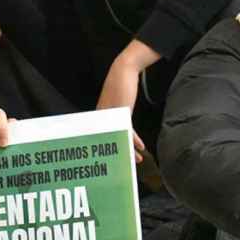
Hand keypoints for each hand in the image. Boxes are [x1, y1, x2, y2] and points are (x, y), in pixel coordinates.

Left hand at [97, 39, 159, 163]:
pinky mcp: (120, 111)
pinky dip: (134, 139)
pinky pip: (127, 129)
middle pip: (107, 142)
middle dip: (116, 155)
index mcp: (99, 119)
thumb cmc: (120, 87)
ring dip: (128, 150)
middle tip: (119, 168)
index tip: (109, 162)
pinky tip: (140, 147)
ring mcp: (110, 116)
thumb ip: (116, 116)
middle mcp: (102, 119)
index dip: (106, 152)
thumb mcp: (117, 104)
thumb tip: (121, 127)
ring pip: (118, 138)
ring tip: (134, 160)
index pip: (101, 139)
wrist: (123, 71)